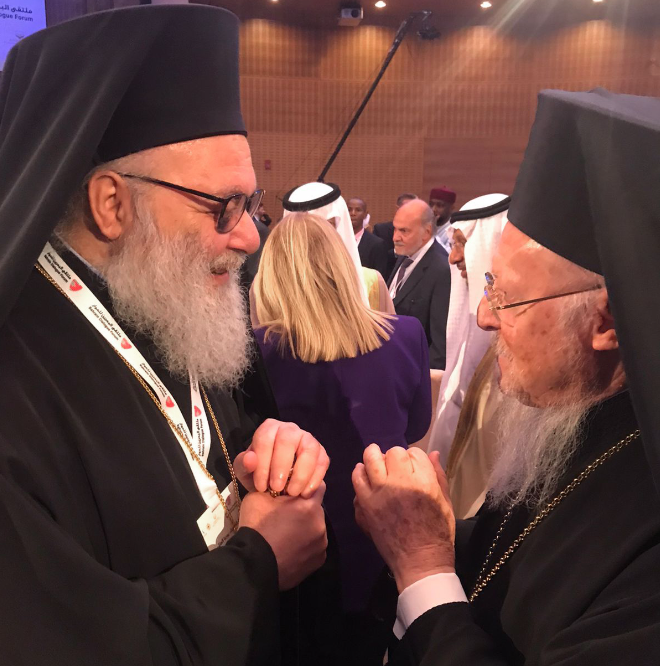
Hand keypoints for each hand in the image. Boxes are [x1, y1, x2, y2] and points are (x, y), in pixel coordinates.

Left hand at [234, 419, 329, 498]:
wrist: (276, 484)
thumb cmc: (259, 473)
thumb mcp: (245, 472)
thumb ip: (243, 465)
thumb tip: (250, 459)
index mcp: (269, 428)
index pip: (265, 438)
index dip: (263, 463)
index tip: (261, 486)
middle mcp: (290, 429)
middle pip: (288, 439)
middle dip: (281, 466)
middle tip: (276, 488)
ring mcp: (308, 439)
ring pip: (309, 449)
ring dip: (301, 473)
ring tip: (292, 492)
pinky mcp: (321, 452)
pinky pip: (323, 461)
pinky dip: (315, 478)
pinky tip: (305, 493)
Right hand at [239, 484, 327, 589]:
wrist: (253, 565)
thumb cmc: (256, 527)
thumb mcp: (259, 496)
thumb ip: (275, 488)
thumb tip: (281, 487)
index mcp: (309, 505)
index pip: (317, 486)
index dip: (305, 487)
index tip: (293, 493)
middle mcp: (321, 523)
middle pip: (316, 509)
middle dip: (304, 510)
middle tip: (285, 516)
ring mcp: (321, 544)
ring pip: (316, 528)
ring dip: (305, 529)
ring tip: (286, 536)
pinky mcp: (319, 561)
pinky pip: (314, 547)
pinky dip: (305, 546)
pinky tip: (290, 550)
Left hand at [352, 445, 455, 592]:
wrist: (420, 563)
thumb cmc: (438, 534)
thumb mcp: (446, 502)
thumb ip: (438, 475)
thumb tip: (433, 453)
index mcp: (424, 482)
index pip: (414, 453)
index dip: (414, 457)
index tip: (413, 465)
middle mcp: (400, 483)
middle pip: (392, 453)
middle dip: (394, 456)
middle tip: (394, 465)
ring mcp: (380, 493)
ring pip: (370, 460)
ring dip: (373, 458)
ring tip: (375, 460)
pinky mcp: (365, 505)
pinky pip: (357, 480)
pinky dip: (360, 474)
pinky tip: (366, 477)